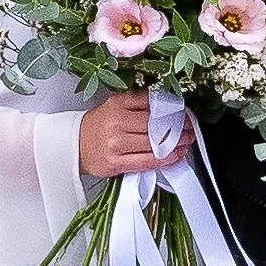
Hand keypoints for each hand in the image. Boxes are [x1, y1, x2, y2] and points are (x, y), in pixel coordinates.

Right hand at [80, 90, 195, 177]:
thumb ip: (139, 103)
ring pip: (154, 144)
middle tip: (190, 129)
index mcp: (118, 104)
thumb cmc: (99, 125)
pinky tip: (175, 155)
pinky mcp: (116, 163)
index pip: (152, 104)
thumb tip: (169, 105)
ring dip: (176, 144)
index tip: (185, 114)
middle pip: (157, 125)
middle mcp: (116, 123)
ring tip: (186, 142)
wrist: (75, 145)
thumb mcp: (116, 105)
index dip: (174, 110)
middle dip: (179, 128)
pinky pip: (147, 162)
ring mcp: (116, 144)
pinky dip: (166, 159)